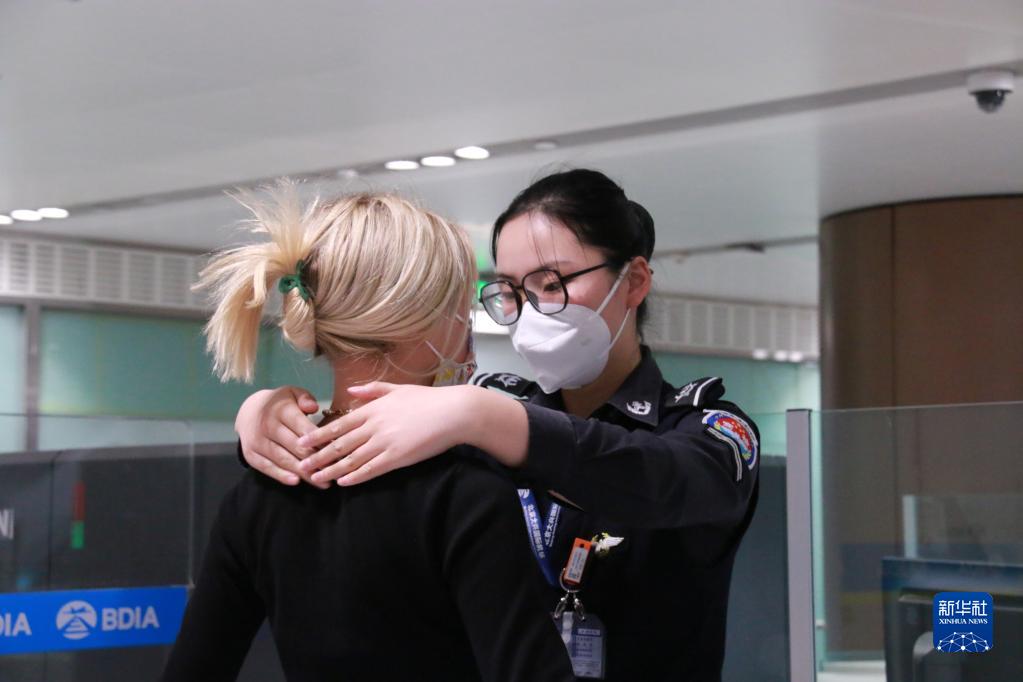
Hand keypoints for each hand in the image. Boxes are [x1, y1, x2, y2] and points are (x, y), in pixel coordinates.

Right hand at [236, 386, 325, 487]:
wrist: (248, 411)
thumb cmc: (280, 404)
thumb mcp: (293, 393)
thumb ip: (305, 399)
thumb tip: (314, 407)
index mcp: (281, 410)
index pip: (304, 428)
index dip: (322, 441)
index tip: (338, 452)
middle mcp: (267, 425)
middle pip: (296, 447)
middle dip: (317, 460)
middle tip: (335, 470)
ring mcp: (257, 441)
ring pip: (284, 460)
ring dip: (304, 473)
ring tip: (323, 483)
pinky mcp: (250, 455)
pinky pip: (267, 468)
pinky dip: (282, 476)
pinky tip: (297, 482)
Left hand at [297, 383, 472, 485]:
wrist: (454, 412)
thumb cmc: (428, 400)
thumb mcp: (398, 389)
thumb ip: (372, 390)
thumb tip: (351, 389)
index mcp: (373, 409)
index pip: (339, 424)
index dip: (319, 435)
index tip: (302, 442)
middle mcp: (374, 426)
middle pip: (340, 444)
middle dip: (318, 456)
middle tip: (300, 465)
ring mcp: (385, 442)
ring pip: (351, 459)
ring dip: (331, 470)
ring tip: (315, 479)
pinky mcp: (398, 457)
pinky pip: (372, 469)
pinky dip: (356, 477)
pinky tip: (343, 483)